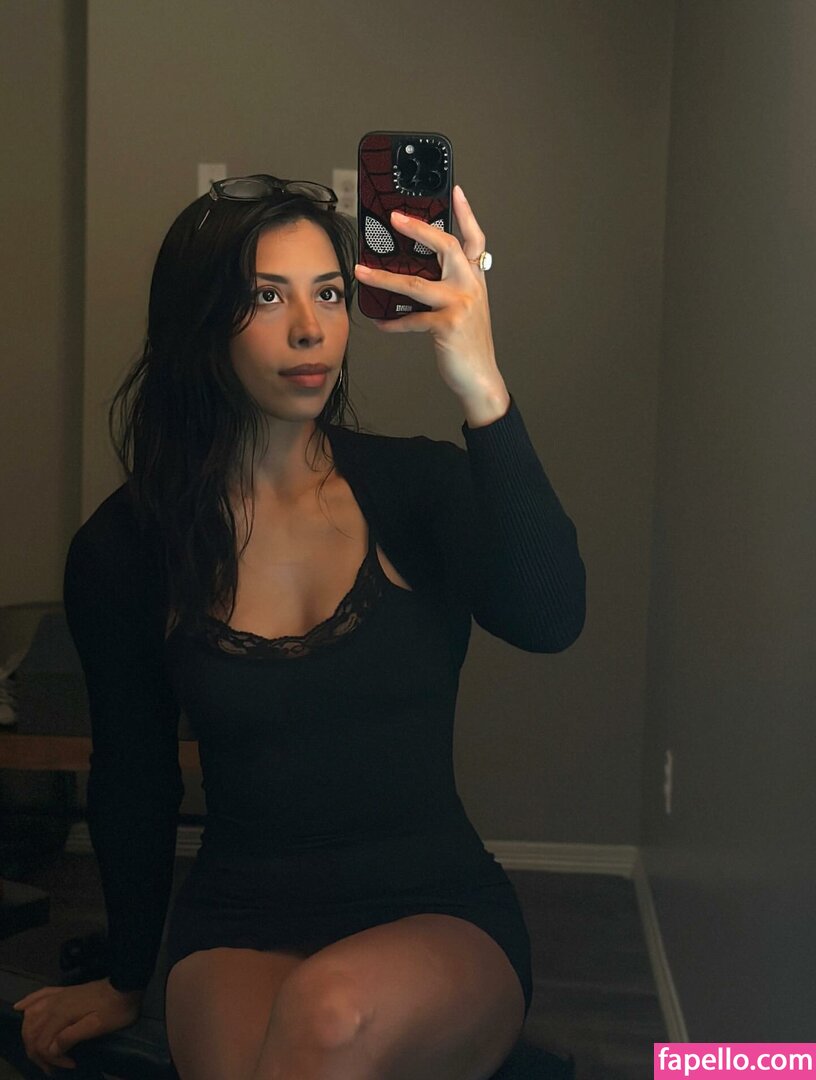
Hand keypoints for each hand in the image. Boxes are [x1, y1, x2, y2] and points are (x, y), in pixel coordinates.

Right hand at [13, 976, 142, 1075]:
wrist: (127, 985)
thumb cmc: (116, 1010)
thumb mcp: (98, 1027)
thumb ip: (72, 1036)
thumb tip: (52, 1048)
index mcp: (62, 1014)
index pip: (43, 1043)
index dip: (53, 1060)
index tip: (71, 1064)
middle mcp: (54, 1004)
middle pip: (32, 1033)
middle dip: (37, 1054)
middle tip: (53, 1067)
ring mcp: (57, 996)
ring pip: (30, 1017)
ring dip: (29, 1036)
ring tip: (40, 1051)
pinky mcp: (63, 992)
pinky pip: (38, 995)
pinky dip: (27, 1003)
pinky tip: (20, 1009)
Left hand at [354, 185, 507, 406]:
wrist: (480, 377)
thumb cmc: (467, 343)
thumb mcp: (465, 307)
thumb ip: (450, 286)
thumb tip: (416, 271)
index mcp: (474, 278)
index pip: (474, 239)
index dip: (466, 214)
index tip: (456, 191)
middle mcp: (470, 286)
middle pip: (445, 247)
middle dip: (419, 228)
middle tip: (394, 217)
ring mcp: (460, 304)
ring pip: (416, 283)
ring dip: (383, 277)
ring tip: (361, 271)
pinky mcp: (448, 325)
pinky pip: (412, 319)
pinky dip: (393, 322)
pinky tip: (380, 322)